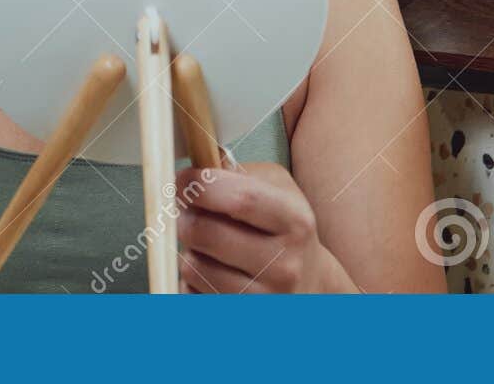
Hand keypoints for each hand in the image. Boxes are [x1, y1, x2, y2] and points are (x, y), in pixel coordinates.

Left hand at [174, 162, 353, 292]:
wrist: (310, 286)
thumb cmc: (286, 230)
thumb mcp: (278, 190)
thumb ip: (239, 173)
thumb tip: (193, 171)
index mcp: (295, 222)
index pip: (240, 199)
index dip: (201, 185)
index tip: (182, 179)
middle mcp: (283, 265)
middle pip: (205, 233)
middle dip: (184, 215)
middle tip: (187, 209)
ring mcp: (263, 301)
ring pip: (191, 267)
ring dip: (188, 249)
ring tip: (206, 243)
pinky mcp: (240, 322)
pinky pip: (190, 296)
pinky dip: (191, 280)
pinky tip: (211, 270)